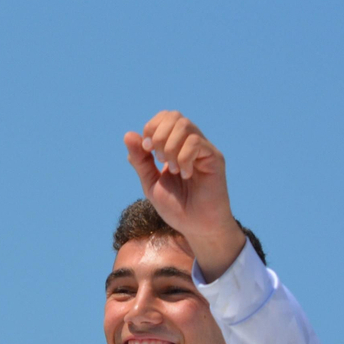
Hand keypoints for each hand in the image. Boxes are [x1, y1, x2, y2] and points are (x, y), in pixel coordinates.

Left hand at [124, 111, 246, 278]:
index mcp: (175, 146)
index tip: (146, 150)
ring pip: (185, 126)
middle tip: (159, 160)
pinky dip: (184, 157)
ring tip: (172, 169)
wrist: (196, 227)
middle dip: (159, 135)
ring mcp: (204, 150)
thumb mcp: (150, 183)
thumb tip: (129, 135)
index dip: (151, 128)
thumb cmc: (177, 207)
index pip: (164, 117)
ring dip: (170, 147)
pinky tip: (185, 175)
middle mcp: (191, 144)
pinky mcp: (215, 159)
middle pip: (175, 116)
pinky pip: (196, 143)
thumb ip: (140, 160)